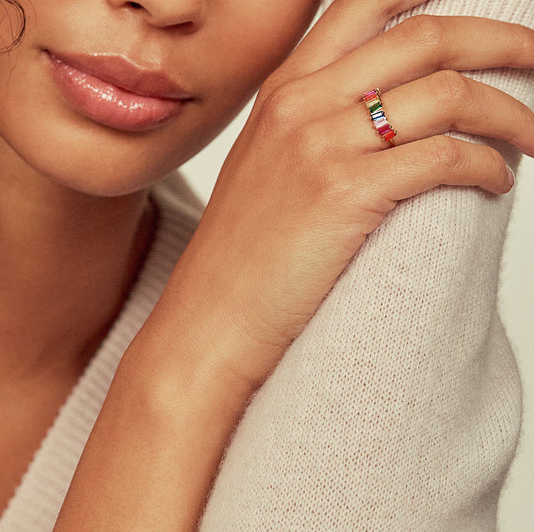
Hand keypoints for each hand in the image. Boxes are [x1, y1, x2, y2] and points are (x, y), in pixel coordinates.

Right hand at [147, 0, 533, 396]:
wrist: (210, 317)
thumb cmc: (239, 256)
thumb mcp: (264, 167)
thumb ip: (312, 123)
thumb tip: (389, 112)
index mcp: (284, 88)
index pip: (370, 2)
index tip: (483, 19)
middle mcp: (301, 102)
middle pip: (427, 35)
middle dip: (504, 40)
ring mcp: (319, 145)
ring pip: (448, 94)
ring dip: (511, 112)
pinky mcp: (343, 194)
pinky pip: (443, 157)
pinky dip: (486, 166)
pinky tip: (495, 185)